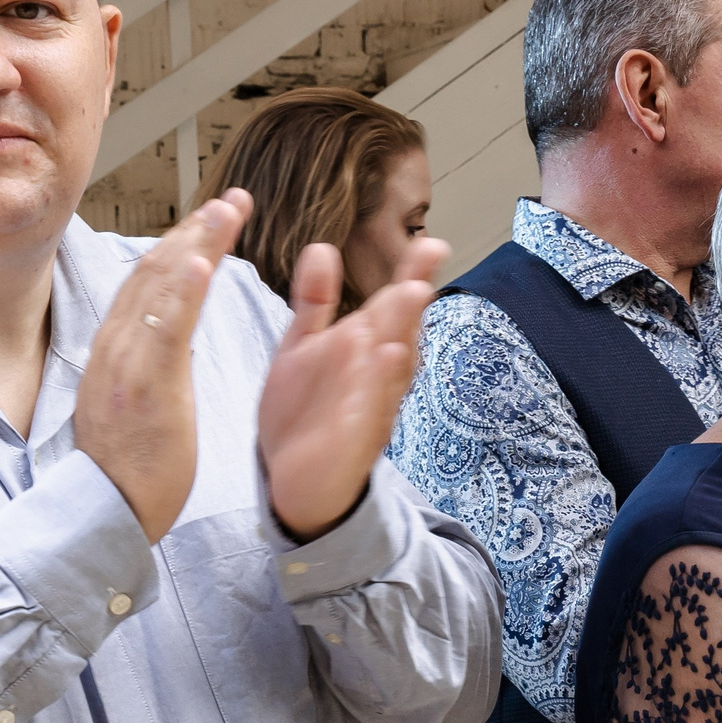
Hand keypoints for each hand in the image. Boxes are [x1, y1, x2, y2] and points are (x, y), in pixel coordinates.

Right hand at [75, 191, 250, 542]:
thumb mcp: (135, 400)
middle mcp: (115, 347)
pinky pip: (164, 331)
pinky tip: (203, 261)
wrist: (107, 511)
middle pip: (153, 272)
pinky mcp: (145, 387)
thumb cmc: (130, 465)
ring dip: (195, 244)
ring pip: (159, 290)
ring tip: (226, 211)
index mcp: (116, 350)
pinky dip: (182, 292)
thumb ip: (150, 362)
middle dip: (194, 230)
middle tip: (231, 200)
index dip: (181, 244)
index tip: (211, 219)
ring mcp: (127, 364)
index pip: (147, 281)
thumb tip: (170, 334)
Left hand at [260, 235, 446, 539]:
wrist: (291, 479)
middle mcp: (376, 376)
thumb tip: (323, 247)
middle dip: (412, 301)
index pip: (391, 308)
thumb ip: (315, 301)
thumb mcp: (304, 347)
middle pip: (400, 332)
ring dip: (403, 335)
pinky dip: (379, 387)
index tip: (430, 243)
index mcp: (364, 350)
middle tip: (426, 261)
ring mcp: (370, 408)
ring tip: (414, 298)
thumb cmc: (306, 411)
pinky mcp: (354, 441)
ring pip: (392, 370)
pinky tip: (386, 358)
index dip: (411, 276)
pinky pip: (370, 412)